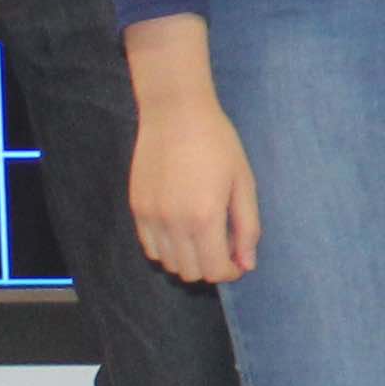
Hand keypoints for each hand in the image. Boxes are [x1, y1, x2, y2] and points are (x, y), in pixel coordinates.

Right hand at [132, 99, 261, 285]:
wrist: (175, 113)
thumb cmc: (217, 143)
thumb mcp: (243, 182)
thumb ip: (247, 226)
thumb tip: (247, 263)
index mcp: (205, 217)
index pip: (215, 270)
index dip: (230, 272)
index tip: (238, 261)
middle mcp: (174, 224)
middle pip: (191, 272)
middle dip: (211, 267)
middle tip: (222, 246)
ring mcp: (151, 218)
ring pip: (168, 264)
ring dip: (188, 259)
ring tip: (201, 237)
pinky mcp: (137, 209)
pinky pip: (150, 247)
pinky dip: (166, 249)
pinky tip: (180, 229)